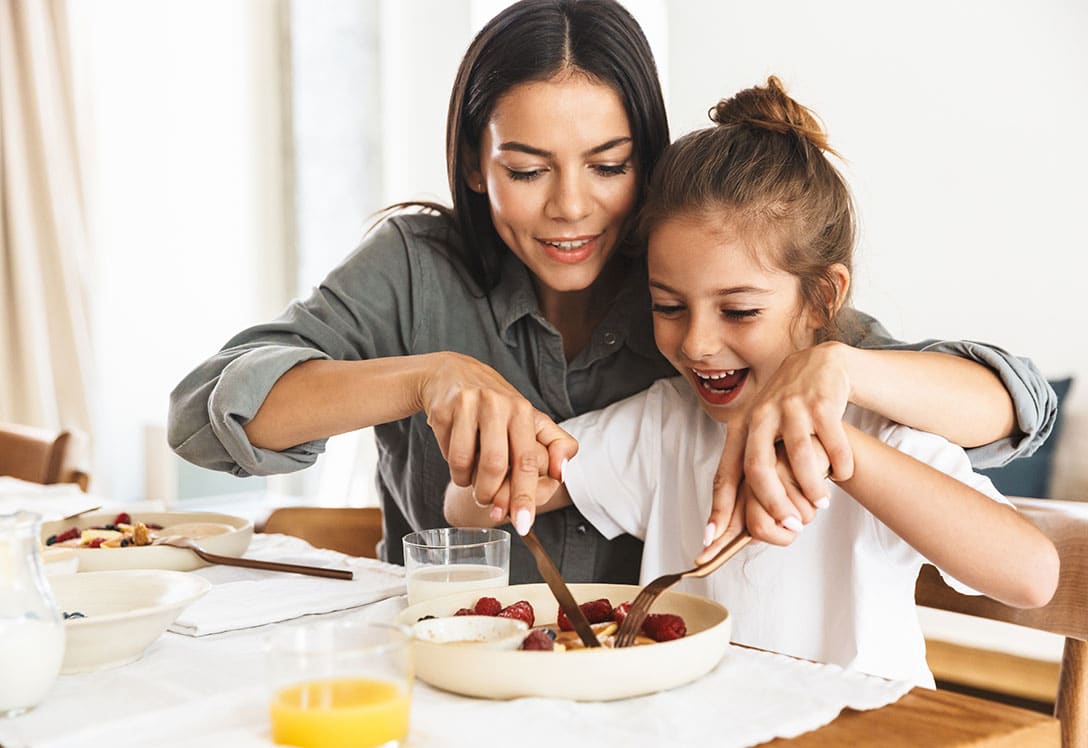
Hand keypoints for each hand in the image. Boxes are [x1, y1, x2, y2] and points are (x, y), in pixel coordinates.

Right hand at [421, 352, 576, 514]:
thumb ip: (553, 445)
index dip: (526, 495)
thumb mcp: (528, 419)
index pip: (528, 460)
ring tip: (474, 484)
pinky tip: (459, 462)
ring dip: (470, 484)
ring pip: (467, 463)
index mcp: (523, 411)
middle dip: (493, 496)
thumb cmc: (497, 406)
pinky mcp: (445, 409)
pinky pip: (448, 454)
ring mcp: (469, 405)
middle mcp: (498, 405)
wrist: (451, 374)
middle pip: (497, 464)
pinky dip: (454, 468)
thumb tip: (561, 474)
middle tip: (492, 510)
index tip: (523, 523)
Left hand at [705, 342, 850, 547]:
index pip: (726, 474)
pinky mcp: (821, 403)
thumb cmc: (788, 410)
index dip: (718, 508)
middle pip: (757, 467)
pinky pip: (832, 442)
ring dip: (812, 486)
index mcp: (742, 429)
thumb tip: (744, 522)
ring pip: (798, 456)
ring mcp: (791, 408)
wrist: (819, 365)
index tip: (711, 538)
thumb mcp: (763, 433)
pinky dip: (839, 464)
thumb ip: (754, 470)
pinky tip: (843, 474)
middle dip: (772, 503)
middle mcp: (761, 417)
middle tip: (791, 526)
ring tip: (821, 504)